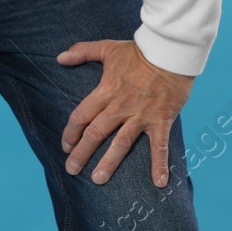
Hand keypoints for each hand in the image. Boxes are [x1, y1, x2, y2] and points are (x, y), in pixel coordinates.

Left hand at [57, 40, 193, 187]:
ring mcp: (141, 115)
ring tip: (98, 179)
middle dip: (81, 153)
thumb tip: (60, 58)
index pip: (82, 116)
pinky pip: (160, 145)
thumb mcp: (107, 48)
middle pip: (96, 133)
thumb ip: (82, 52)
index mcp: (106, 90)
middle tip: (72, 169)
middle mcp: (120, 106)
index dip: (71, 133)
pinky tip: (159, 182)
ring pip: (121, 143)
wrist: (171, 52)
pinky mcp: (161, 120)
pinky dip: (159, 164)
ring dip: (109, 163)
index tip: (65, 146)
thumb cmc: (139, 52)